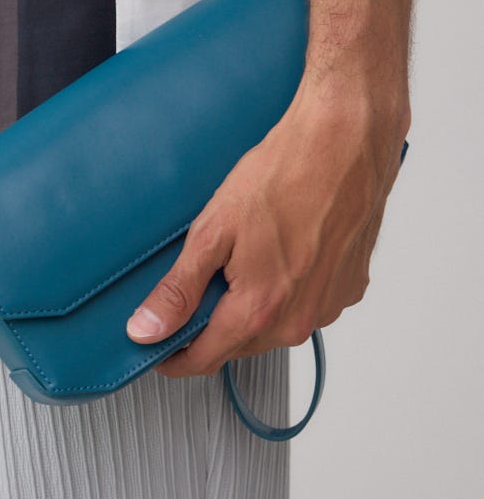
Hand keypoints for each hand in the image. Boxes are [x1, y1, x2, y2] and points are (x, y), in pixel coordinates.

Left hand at [125, 73, 409, 376]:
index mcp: (260, 311)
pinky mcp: (350, 287)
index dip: (173, 358)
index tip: (156, 347)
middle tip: (201, 279)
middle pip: (239, 344)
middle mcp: (299, 319)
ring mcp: (329, 305)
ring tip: (246, 255)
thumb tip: (147, 330)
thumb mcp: (213, 231)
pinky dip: (289, 289)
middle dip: (213, 324)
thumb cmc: (284, 174)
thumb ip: (179, 289)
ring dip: (254, 306)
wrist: (346, 139)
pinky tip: (282, 251)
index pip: (204, 359)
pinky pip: (306, 304)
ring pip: (275, 326)